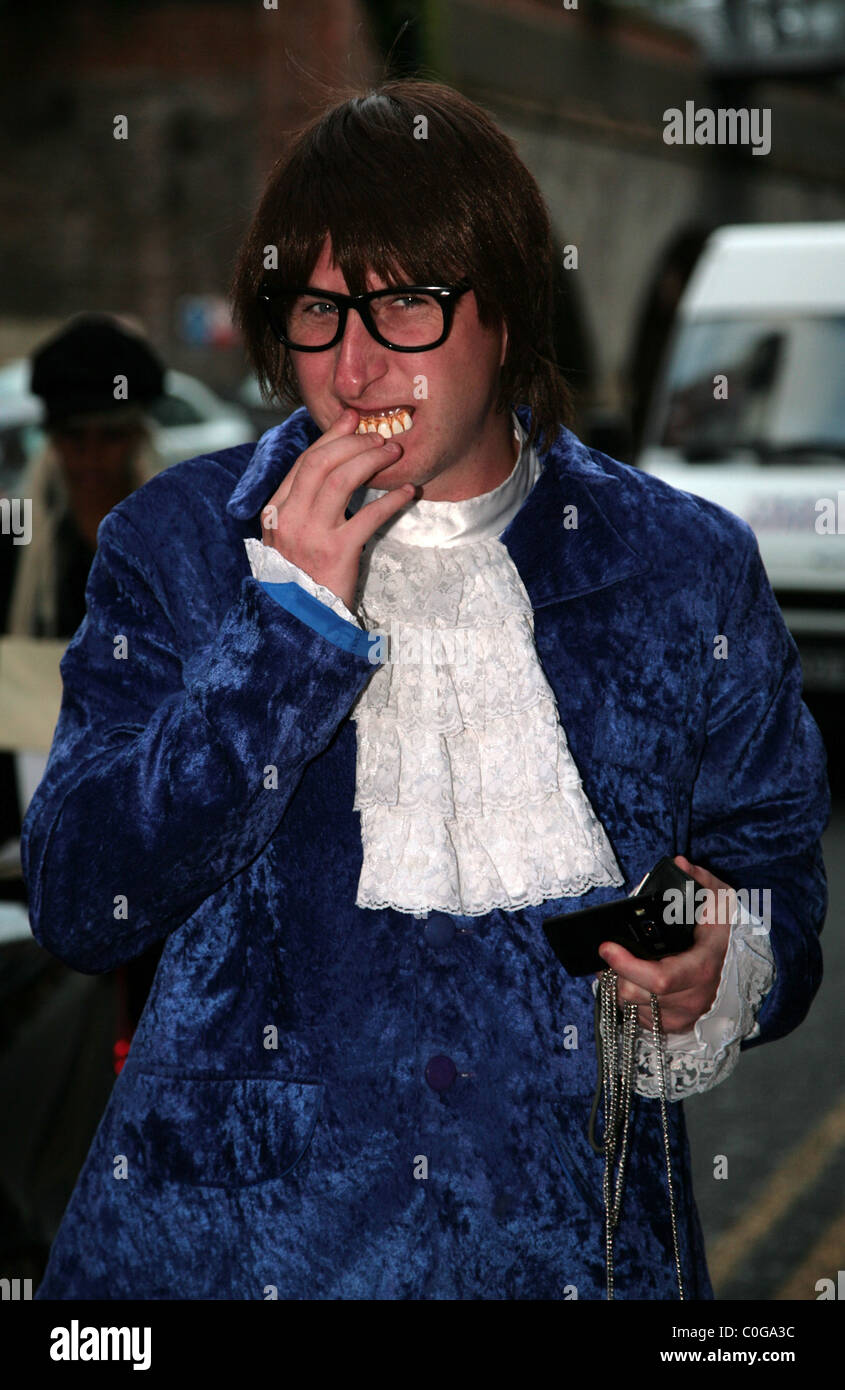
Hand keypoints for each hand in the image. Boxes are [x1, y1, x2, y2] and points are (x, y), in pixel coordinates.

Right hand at [259, 407, 415, 610]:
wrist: (301, 622)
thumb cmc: (301, 579)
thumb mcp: (291, 540)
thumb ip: (303, 507)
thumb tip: (333, 467)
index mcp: (276, 511)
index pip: (305, 462)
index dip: (332, 437)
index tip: (353, 420)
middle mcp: (289, 519)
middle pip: (321, 463)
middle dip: (354, 443)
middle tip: (380, 437)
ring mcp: (311, 535)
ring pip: (341, 479)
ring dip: (371, 460)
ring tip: (394, 455)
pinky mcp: (337, 553)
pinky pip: (369, 515)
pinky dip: (391, 499)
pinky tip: (407, 493)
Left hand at [596, 855, 733, 1032]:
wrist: (747, 970)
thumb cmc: (728, 936)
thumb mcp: (720, 903)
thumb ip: (701, 881)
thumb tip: (681, 865)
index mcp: (701, 969)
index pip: (659, 979)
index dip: (628, 965)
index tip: (607, 947)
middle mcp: (693, 999)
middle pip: (636, 994)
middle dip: (615, 973)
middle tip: (606, 952)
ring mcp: (683, 1016)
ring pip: (632, 1007)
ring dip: (619, 985)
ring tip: (617, 963)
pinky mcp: (674, 1027)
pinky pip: (638, 1016)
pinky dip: (631, 998)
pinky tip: (634, 979)